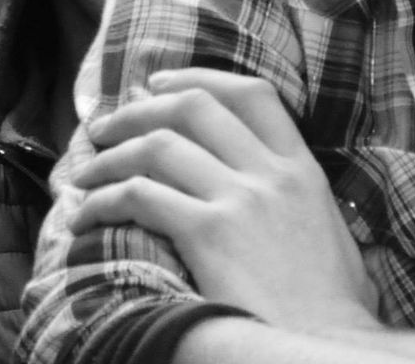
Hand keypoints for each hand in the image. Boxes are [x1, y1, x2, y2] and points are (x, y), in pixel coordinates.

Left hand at [68, 67, 377, 337]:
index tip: (156, 84)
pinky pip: (139, 196)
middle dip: (137, 110)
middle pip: (194, 107)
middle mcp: (271, 174)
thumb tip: (268, 188)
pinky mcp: (209, 234)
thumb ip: (299, 201)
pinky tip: (85, 218)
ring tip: (83, 175)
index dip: (198, 78)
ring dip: (109, 157)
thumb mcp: (331, 237)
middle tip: (102, 127)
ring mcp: (240, 200)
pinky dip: (102, 201)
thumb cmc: (331, 314)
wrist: (325, 353)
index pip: (252, 94)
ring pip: (157, 146)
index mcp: (303, 170)